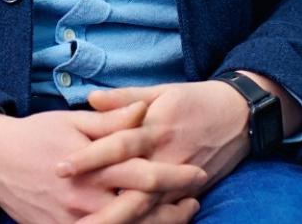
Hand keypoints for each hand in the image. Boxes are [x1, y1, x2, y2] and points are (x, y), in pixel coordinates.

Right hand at [0, 103, 202, 223]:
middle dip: (175, 206)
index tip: (197, 172)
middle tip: (196, 197)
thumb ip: (111, 121)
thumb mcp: (72, 121)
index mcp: (91, 167)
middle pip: (142, 210)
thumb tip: (144, 111)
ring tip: (182, 214)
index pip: (144, 175)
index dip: (175, 176)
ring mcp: (75, 222)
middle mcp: (86, 200)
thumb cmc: (35, 135)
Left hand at [58, 81, 251, 196]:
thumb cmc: (195, 100)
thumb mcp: (160, 91)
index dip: (89, 157)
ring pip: (149, 208)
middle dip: (101, 204)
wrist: (241, 115)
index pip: (117, 145)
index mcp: (155, 128)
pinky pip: (165, 214)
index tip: (61, 167)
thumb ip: (124, 98)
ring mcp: (180, 179)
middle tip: (71, 214)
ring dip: (120, 220)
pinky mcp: (190, 192)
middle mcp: (167, 157)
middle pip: (132, 188)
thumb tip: (90, 97)